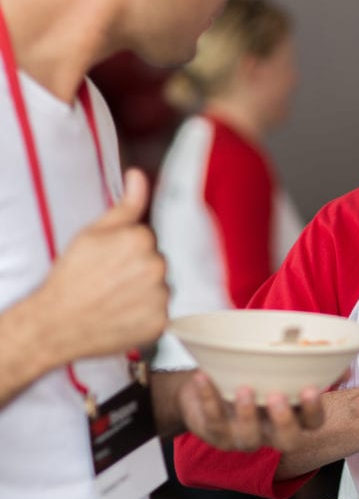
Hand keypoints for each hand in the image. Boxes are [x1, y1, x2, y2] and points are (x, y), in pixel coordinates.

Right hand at [38, 168, 167, 362]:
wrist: (56, 322)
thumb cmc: (72, 276)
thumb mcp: (92, 233)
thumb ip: (125, 205)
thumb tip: (138, 176)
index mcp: (141, 239)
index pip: (148, 238)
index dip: (128, 247)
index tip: (111, 259)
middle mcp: (157, 266)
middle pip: (158, 260)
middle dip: (140, 266)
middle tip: (112, 279)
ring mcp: (161, 296)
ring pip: (161, 286)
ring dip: (146, 290)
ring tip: (117, 297)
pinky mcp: (161, 322)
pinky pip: (162, 311)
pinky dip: (147, 312)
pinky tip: (124, 312)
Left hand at [174, 371, 325, 451]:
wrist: (207, 382)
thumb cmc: (250, 375)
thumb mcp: (279, 369)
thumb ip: (311, 366)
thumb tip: (342, 362)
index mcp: (292, 417)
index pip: (313, 423)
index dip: (314, 410)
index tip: (310, 389)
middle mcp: (271, 432)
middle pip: (287, 441)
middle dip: (284, 422)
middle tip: (277, 396)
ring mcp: (243, 437)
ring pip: (249, 440)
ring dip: (247, 415)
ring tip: (243, 388)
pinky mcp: (216, 434)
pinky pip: (214, 423)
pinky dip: (209, 399)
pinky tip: (205, 378)